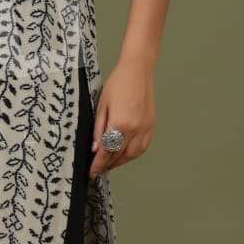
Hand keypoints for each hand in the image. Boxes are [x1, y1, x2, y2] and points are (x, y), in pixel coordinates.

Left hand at [88, 58, 154, 176]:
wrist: (138, 71)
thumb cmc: (117, 83)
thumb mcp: (101, 105)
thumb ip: (98, 129)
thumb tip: (96, 148)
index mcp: (120, 124)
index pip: (107, 151)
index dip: (98, 164)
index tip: (91, 172)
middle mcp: (135, 129)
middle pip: (120, 155)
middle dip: (108, 165)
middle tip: (98, 169)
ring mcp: (145, 128)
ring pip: (133, 154)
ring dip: (121, 161)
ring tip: (110, 163)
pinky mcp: (151, 125)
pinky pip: (143, 147)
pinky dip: (133, 154)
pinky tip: (125, 153)